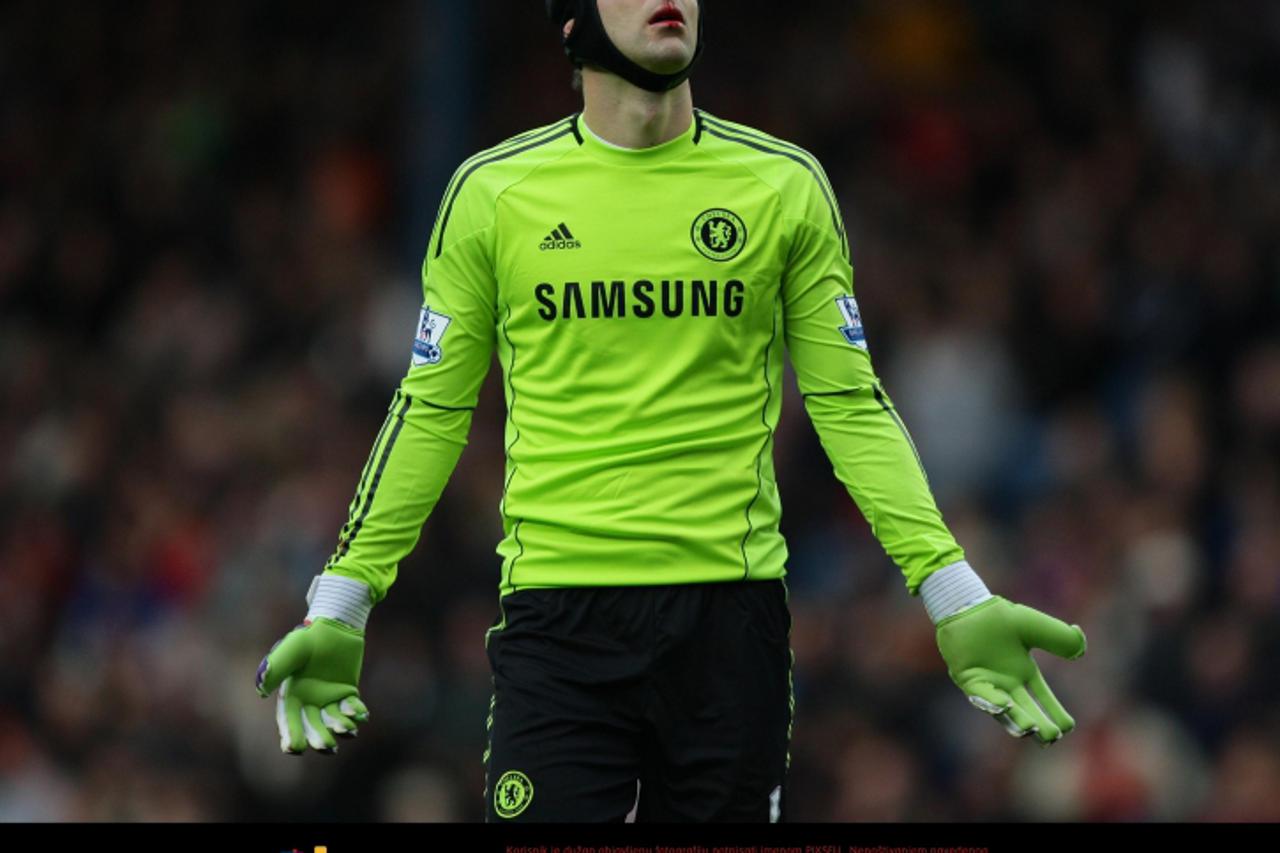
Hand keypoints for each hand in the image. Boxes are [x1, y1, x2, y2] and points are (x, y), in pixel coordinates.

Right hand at [255, 617, 369, 754]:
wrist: (335, 626)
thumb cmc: (309, 637)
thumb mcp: (292, 649)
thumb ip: (277, 667)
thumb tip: (261, 690)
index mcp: (291, 695)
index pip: (289, 720)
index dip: (291, 735)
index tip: (295, 748)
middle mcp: (309, 701)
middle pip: (312, 727)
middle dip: (319, 738)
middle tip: (328, 747)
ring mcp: (329, 698)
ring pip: (333, 721)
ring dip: (341, 727)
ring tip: (348, 729)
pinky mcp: (347, 692)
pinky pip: (351, 708)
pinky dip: (356, 712)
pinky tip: (361, 713)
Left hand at [934, 595, 1085, 745]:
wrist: (967, 605)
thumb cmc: (997, 617)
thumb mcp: (1034, 626)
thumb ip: (1058, 637)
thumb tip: (1081, 650)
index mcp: (1022, 672)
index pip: (1042, 698)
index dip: (1055, 713)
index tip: (1068, 728)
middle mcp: (1005, 682)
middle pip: (1026, 710)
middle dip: (1039, 725)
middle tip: (1051, 738)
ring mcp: (986, 683)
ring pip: (1004, 709)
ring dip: (1016, 719)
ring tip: (1030, 730)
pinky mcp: (967, 678)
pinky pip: (979, 694)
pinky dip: (991, 701)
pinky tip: (1004, 705)